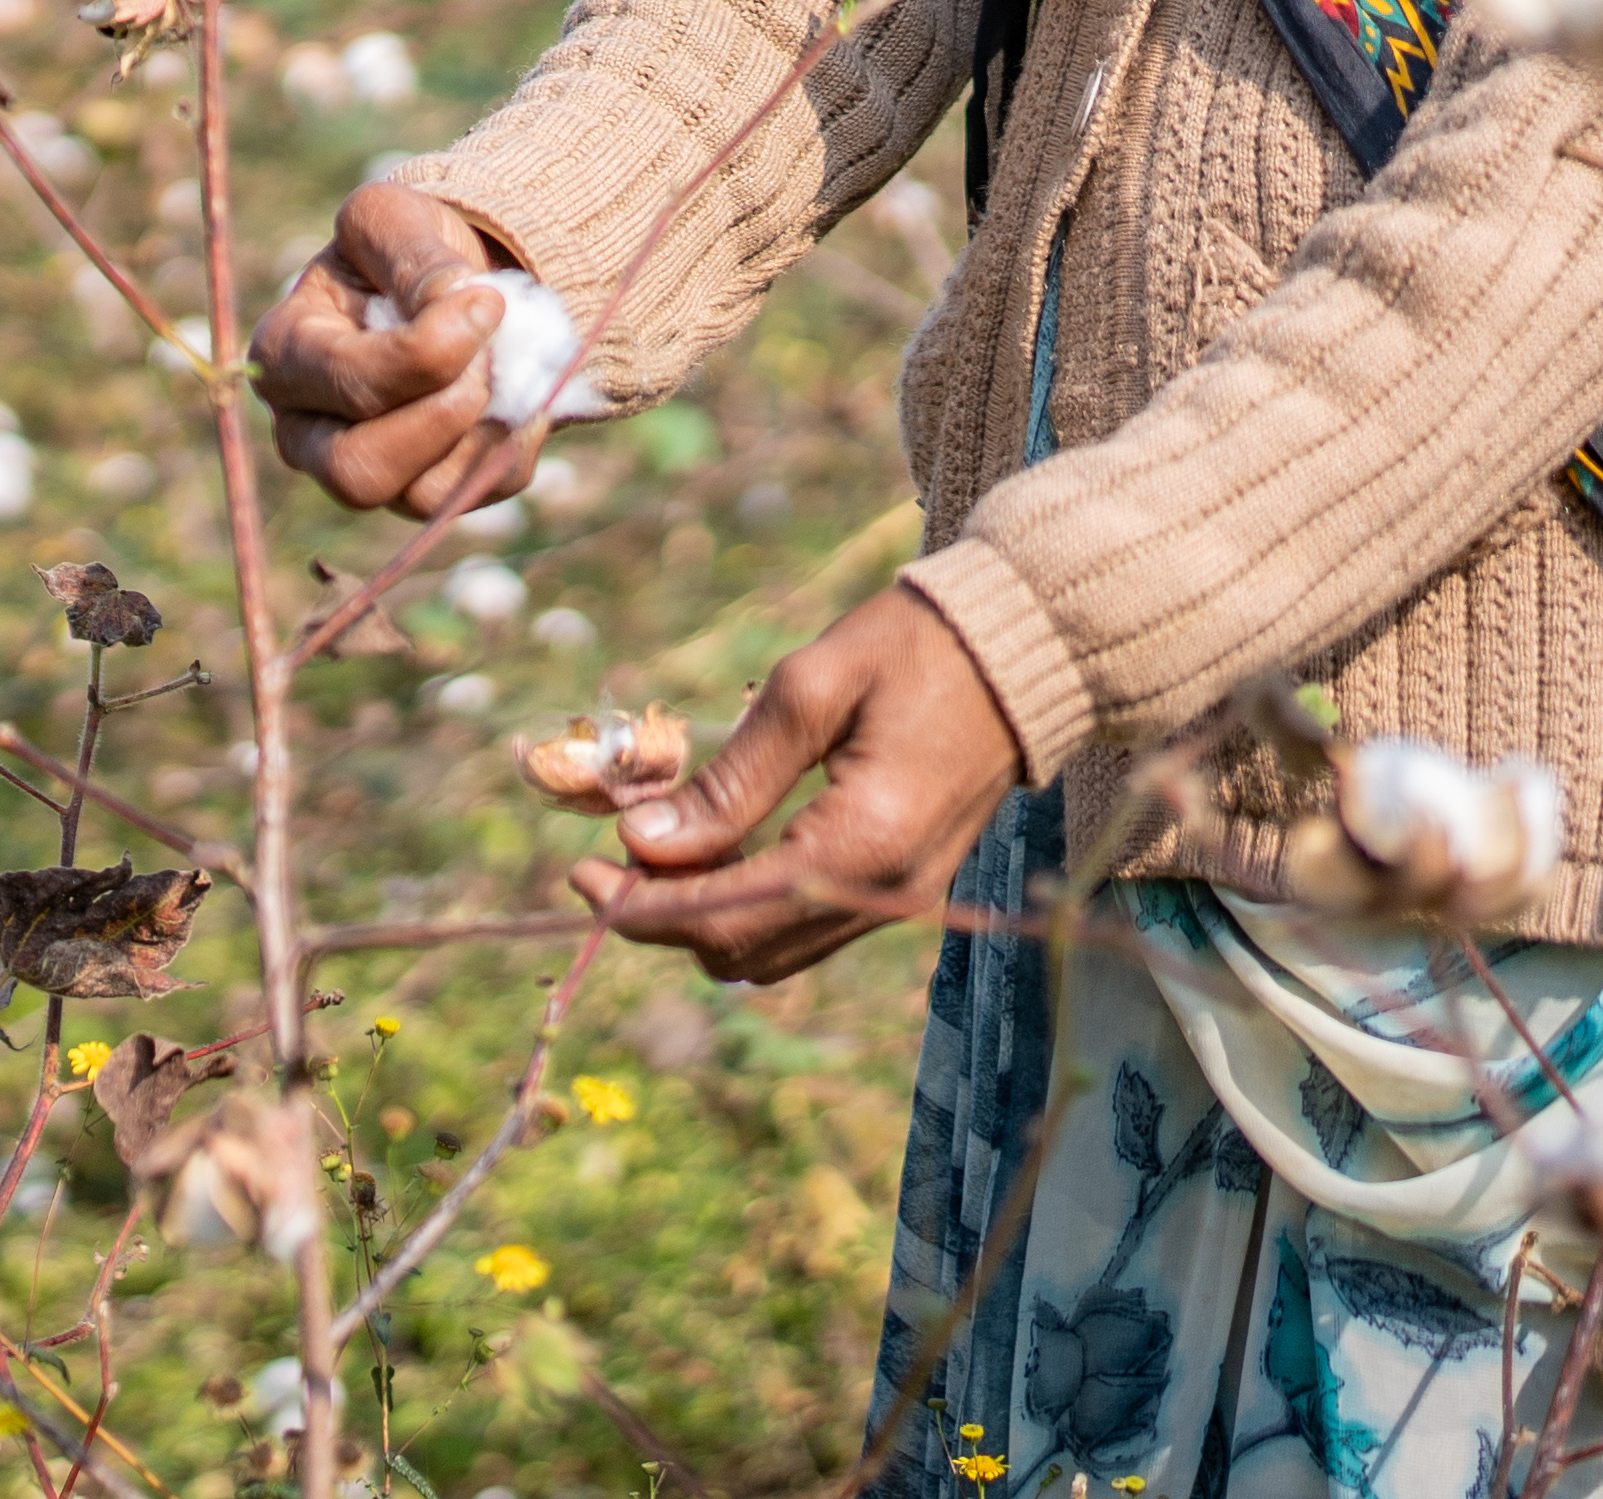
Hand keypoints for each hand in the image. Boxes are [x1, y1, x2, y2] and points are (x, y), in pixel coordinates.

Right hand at [249, 181, 549, 518]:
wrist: (447, 288)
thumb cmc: (402, 250)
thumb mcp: (394, 221)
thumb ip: (414, 258)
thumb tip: (459, 306)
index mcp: (283, 356)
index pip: (348, 383)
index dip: (428, 352)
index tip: (488, 302)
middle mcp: (305, 433)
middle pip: (358, 473)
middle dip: (443, 416)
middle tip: (489, 360)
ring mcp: (362, 471)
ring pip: (421, 498)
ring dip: (484, 428)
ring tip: (505, 365)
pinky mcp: (419, 495)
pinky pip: (474, 492)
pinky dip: (513, 441)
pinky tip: (517, 389)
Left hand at [569, 584, 1023, 983]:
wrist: (1024, 651)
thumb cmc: (914, 649)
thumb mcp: (809, 691)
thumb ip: (730, 780)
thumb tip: (643, 843)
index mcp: (863, 846)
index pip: (724, 917)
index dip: (640, 907)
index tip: (578, 872)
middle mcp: (885, 896)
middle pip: (741, 951)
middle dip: (661, 915)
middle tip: (607, 855)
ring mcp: (900, 902)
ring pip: (771, 952)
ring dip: (701, 914)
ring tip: (654, 846)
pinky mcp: (903, 891)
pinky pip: (804, 927)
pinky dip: (747, 904)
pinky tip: (715, 848)